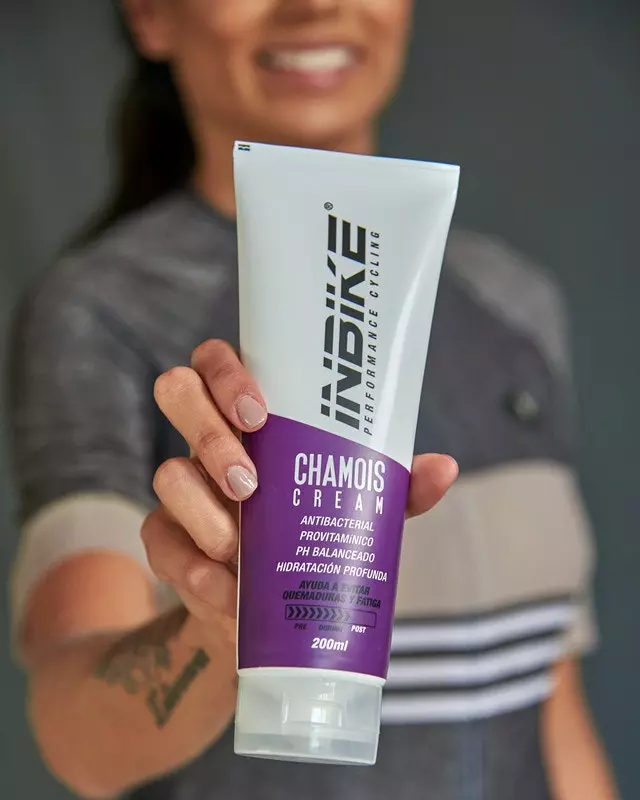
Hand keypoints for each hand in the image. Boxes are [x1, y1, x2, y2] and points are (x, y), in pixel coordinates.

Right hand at [141, 339, 458, 643]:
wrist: (275, 609)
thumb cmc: (316, 534)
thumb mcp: (357, 508)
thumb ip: (393, 487)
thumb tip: (444, 467)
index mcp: (251, 415)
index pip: (218, 360)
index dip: (227, 373)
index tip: (260, 412)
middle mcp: (210, 440)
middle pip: (177, 393)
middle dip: (209, 434)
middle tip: (252, 484)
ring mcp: (184, 490)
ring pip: (165, 473)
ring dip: (204, 511)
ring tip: (241, 548)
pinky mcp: (167, 542)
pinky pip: (159, 542)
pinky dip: (192, 569)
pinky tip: (224, 590)